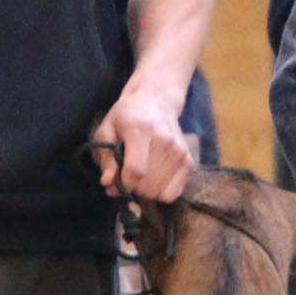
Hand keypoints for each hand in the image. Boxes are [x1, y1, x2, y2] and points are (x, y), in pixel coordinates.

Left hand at [92, 75, 192, 201]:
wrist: (157, 102)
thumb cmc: (127, 116)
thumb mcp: (107, 130)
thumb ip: (106, 157)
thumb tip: (108, 183)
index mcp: (140, 130)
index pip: (136, 170)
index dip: (124, 184)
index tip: (115, 186)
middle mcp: (164, 141)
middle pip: (149, 183)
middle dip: (133, 189)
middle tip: (125, 181)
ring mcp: (179, 152)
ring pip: (161, 190)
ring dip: (146, 192)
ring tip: (139, 180)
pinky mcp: (189, 161)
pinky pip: (175, 192)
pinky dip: (161, 192)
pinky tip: (153, 181)